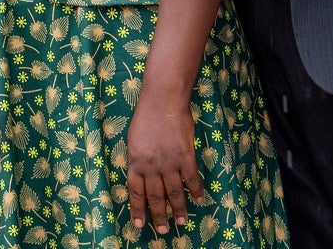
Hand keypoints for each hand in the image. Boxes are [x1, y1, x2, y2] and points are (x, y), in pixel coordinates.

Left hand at [123, 96, 204, 235]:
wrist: (162, 100)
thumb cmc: (146, 117)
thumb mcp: (133, 140)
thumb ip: (138, 160)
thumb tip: (141, 177)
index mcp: (135, 161)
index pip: (135, 192)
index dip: (137, 210)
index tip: (139, 225)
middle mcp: (151, 166)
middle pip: (155, 197)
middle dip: (158, 216)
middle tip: (163, 230)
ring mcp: (169, 163)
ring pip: (174, 193)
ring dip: (178, 209)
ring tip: (181, 222)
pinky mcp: (186, 157)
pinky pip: (192, 179)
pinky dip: (196, 191)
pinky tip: (198, 200)